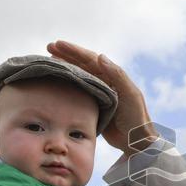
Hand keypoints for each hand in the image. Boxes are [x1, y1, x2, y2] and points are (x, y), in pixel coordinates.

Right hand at [47, 40, 156, 154]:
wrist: (136, 141)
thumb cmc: (137, 117)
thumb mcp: (130, 95)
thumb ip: (117, 75)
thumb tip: (100, 56)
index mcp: (112, 76)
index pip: (90, 59)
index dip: (74, 51)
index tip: (58, 44)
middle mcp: (104, 82)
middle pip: (82, 64)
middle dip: (65, 55)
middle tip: (49, 47)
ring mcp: (97, 93)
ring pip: (78, 76)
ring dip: (64, 67)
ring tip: (49, 60)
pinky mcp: (92, 106)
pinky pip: (76, 92)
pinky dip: (66, 84)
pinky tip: (55, 82)